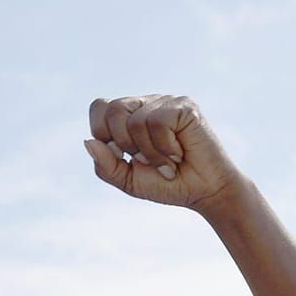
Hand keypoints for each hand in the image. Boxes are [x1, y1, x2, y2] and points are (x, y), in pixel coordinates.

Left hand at [84, 95, 242, 213]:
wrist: (205, 193)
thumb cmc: (169, 184)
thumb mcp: (130, 181)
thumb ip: (106, 165)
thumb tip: (89, 142)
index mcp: (131, 115)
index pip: (100, 107)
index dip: (103, 132)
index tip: (124, 155)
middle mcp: (147, 103)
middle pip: (113, 109)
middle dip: (125, 144)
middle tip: (147, 160)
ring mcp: (167, 102)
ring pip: (136, 121)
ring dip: (150, 152)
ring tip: (168, 161)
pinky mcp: (184, 107)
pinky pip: (158, 123)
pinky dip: (165, 148)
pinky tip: (179, 154)